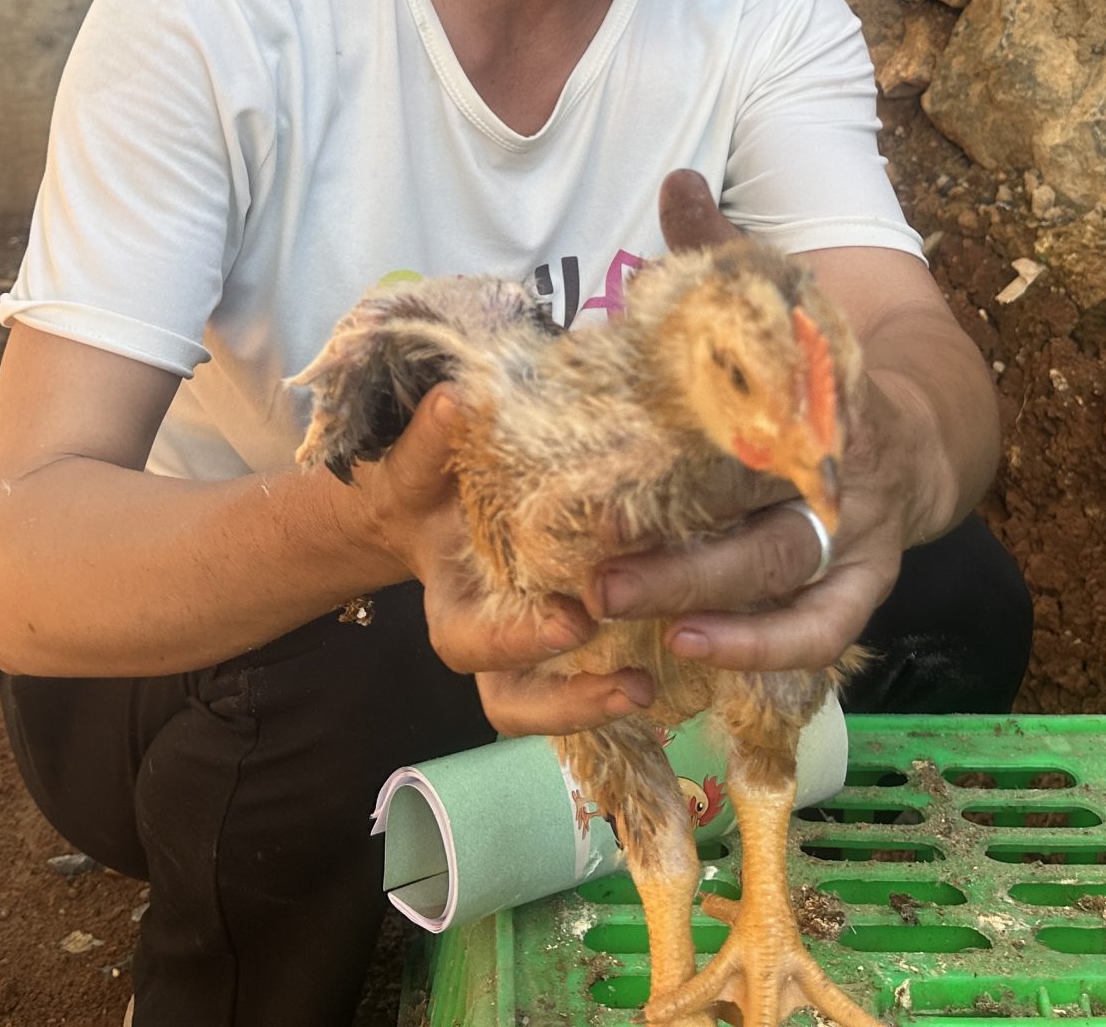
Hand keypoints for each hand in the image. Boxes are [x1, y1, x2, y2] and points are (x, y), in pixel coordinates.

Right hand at [340, 387, 654, 736]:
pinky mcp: (573, 638)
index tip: (574, 623)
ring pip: (551, 707)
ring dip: (598, 705)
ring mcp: (528, 652)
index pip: (467, 646)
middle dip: (570, 697)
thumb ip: (431, 443)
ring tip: (650, 690)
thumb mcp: (421, 463)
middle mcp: (488, 643)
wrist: (434, 503)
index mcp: (451, 606)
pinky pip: (594, 675)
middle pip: (513, 700)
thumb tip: (456, 398)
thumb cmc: (430, 481)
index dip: (518, 642)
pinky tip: (683, 663)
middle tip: (630, 682)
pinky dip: (629, 677)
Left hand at [584, 171, 947, 670]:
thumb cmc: (816, 366)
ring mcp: (859, 534)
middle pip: (764, 517)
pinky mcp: (864, 583)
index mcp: (818, 391)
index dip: (702, 436)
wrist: (920, 427)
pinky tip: (691, 649)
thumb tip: (678, 177)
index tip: (624, 451)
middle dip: (684, 550)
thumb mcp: (782, 298)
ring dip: (709, 602)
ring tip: (627, 611)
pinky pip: (821, 629)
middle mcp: (842, 470)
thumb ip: (723, 246)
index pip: (766, 413)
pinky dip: (763, 647)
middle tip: (597, 568)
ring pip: (786, 580)